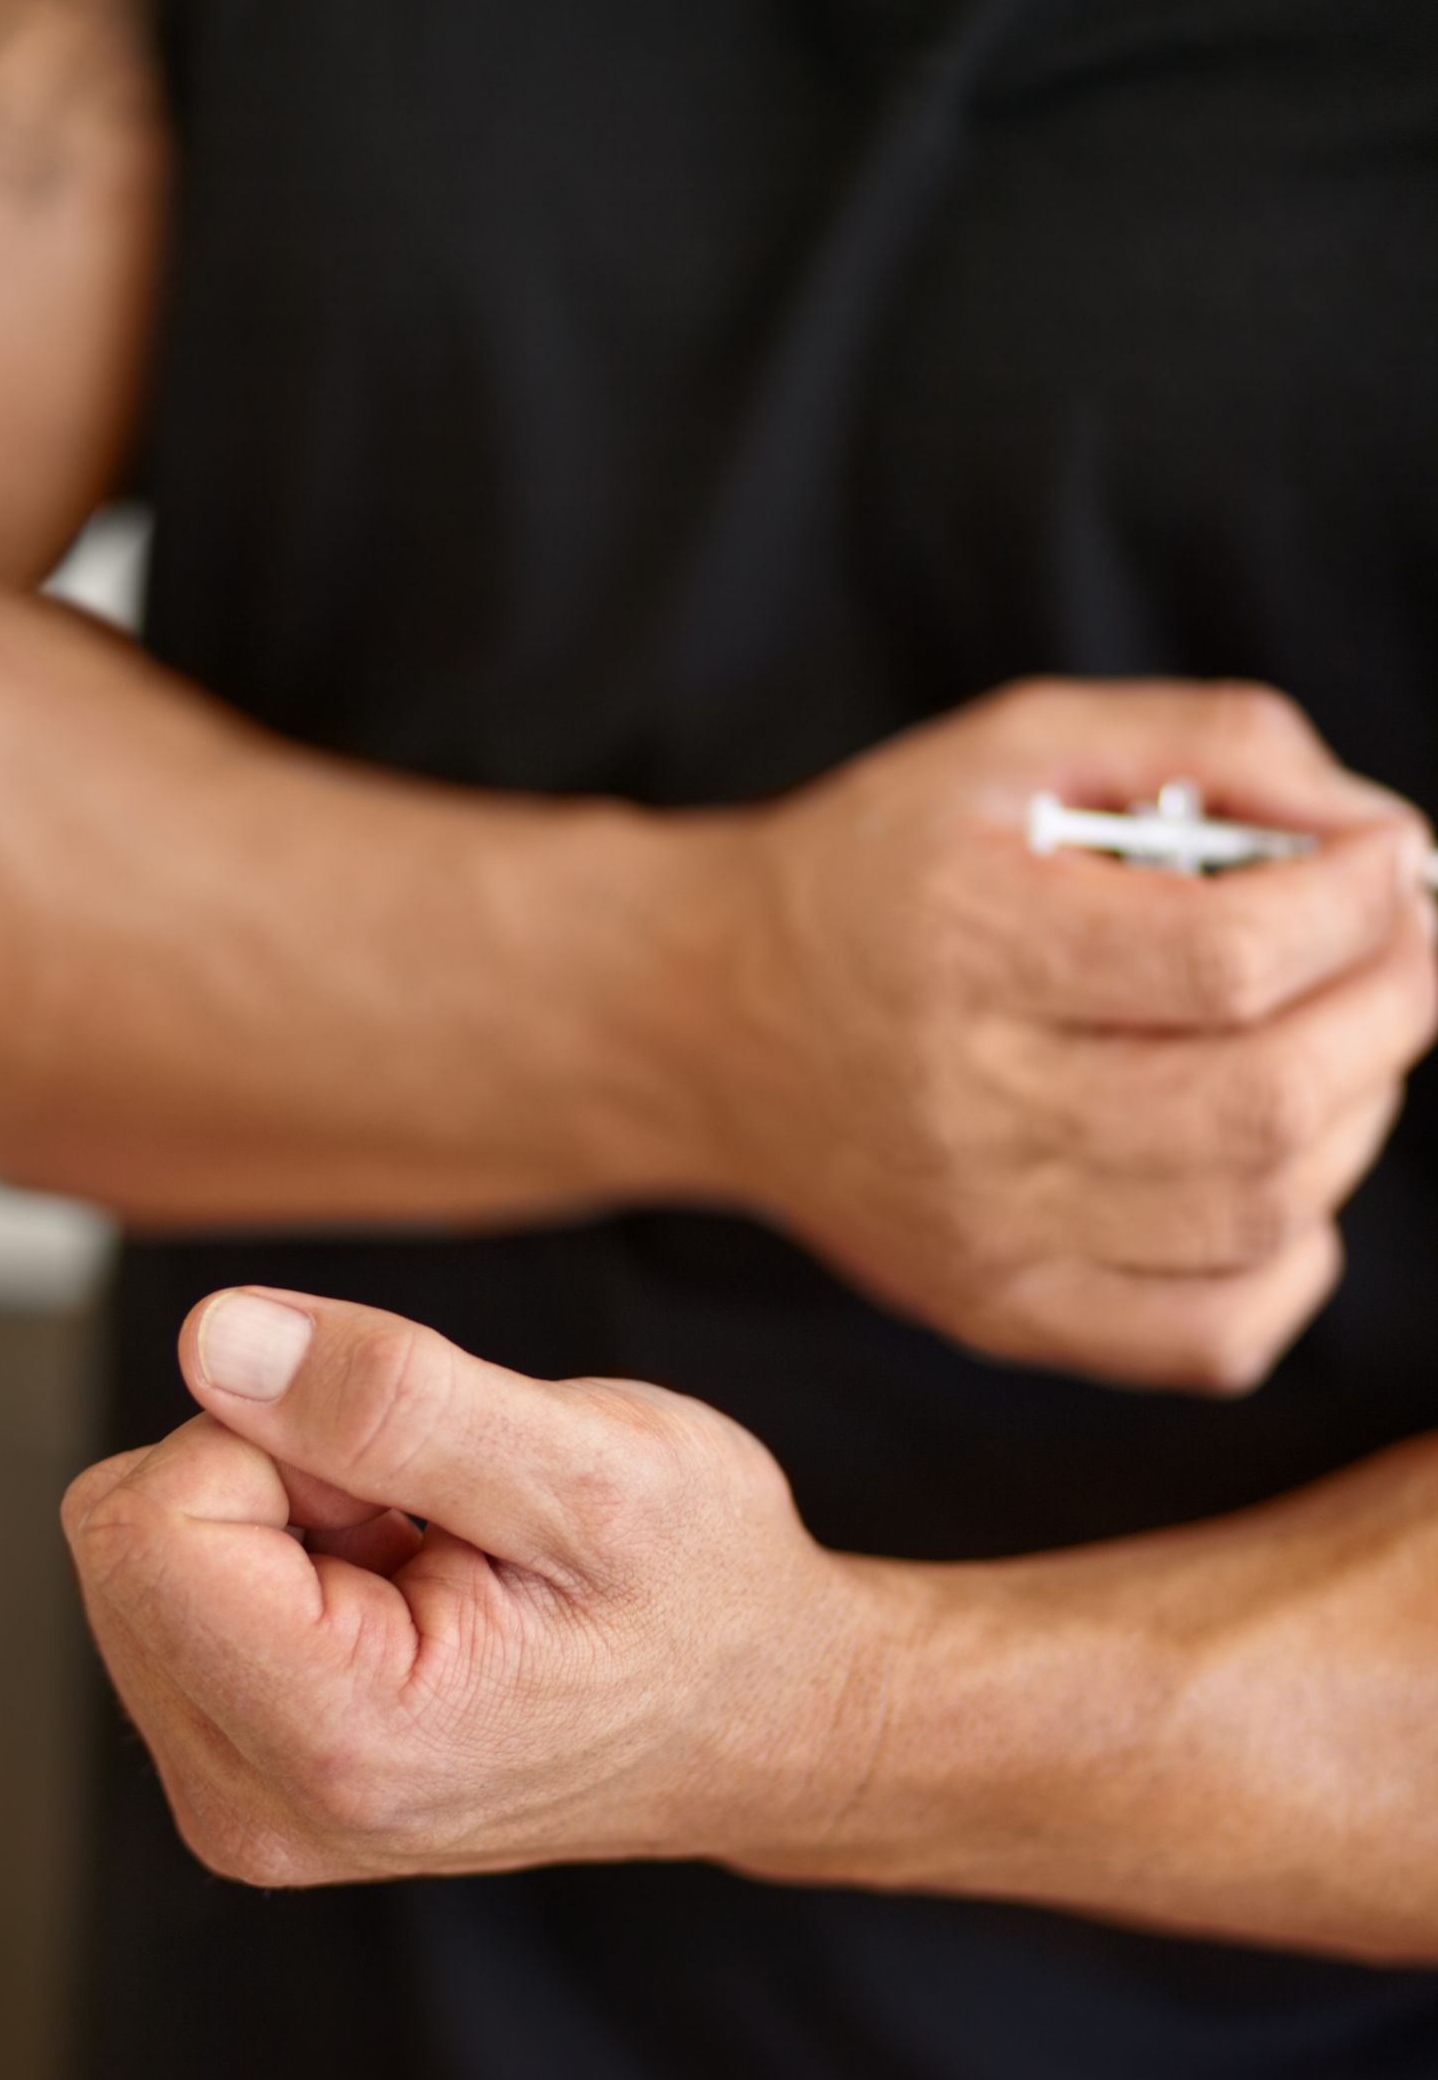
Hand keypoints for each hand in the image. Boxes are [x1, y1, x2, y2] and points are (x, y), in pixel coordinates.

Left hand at [61, 1287, 886, 1888]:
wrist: (760, 1720)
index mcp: (339, 1743)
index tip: (414, 1481)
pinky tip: (402, 1592)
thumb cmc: (703, 1593)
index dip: (280, 1438)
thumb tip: (213, 1339)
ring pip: (142, 1559)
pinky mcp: (236, 1777)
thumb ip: (395, 1402)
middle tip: (430, 1521)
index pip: (149, 1517)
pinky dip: (279, 1561)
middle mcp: (256, 1808)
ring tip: (431, 1561)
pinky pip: (174, 1601)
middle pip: (126, 1535)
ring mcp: (240, 1807)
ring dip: (282, 1518)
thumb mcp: (593, 1465)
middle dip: (272, 1477)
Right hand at [679, 680, 1436, 1390]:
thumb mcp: (1016, 747)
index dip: (1357, 906)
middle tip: (1406, 946)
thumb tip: (1375, 834)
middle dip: (1393, 1008)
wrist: (710, 1022)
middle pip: (1265, 1101)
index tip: (1391, 861)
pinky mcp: (1001, 1310)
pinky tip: (1274, 1170)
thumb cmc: (882, 869)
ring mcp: (986, 1230)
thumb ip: (1203, 744)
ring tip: (1335, 1041)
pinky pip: (1215, 1335)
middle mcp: (969, 1103)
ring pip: (1261, 1215)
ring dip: (1355, 1117)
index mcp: (967, 940)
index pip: (1227, 958)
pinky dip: (1296, 1257)